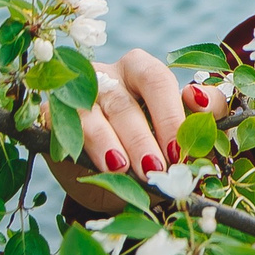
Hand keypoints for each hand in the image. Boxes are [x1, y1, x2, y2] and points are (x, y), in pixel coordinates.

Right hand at [48, 49, 228, 213]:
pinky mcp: (52, 115)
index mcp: (141, 71)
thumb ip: (203, 115)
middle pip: (124, 101)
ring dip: (109, 143)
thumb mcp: (180, 136)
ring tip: (124, 170)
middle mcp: (108, 76)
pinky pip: (63, 125)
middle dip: (142, 137)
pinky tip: (94, 164)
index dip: (170, 114)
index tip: (180, 149)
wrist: (109, 183)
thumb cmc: (151, 148)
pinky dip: (80, 144)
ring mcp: (76, 95)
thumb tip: (201, 99)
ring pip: (91, 114)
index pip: (157, 79)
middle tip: (157, 169)